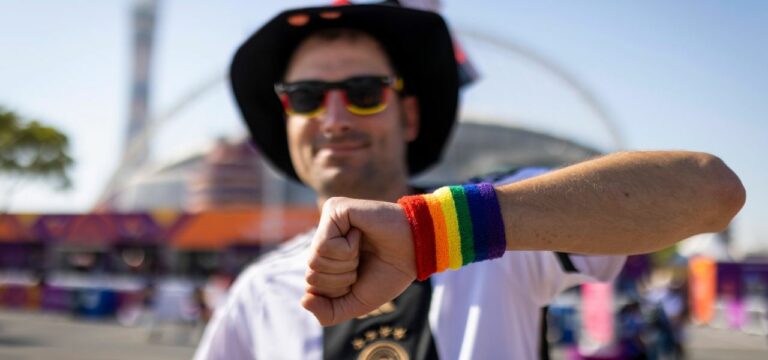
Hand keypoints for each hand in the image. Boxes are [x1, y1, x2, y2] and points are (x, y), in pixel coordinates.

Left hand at [301, 197, 415, 325]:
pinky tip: (361, 235)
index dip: (337, 292)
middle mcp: (323, 237)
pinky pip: (325, 245)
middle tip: (362, 263)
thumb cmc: (388, 273)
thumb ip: (329, 312)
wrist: (415, 251)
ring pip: (315, 260)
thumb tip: (304, 300)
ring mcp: (327, 221)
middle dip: (341, 279)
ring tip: (362, 249)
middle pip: (311, 274)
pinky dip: (347, 250)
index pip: (311, 286)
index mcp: (326, 258)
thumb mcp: (357, 303)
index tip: (359, 278)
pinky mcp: (334, 208)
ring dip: (345, 264)